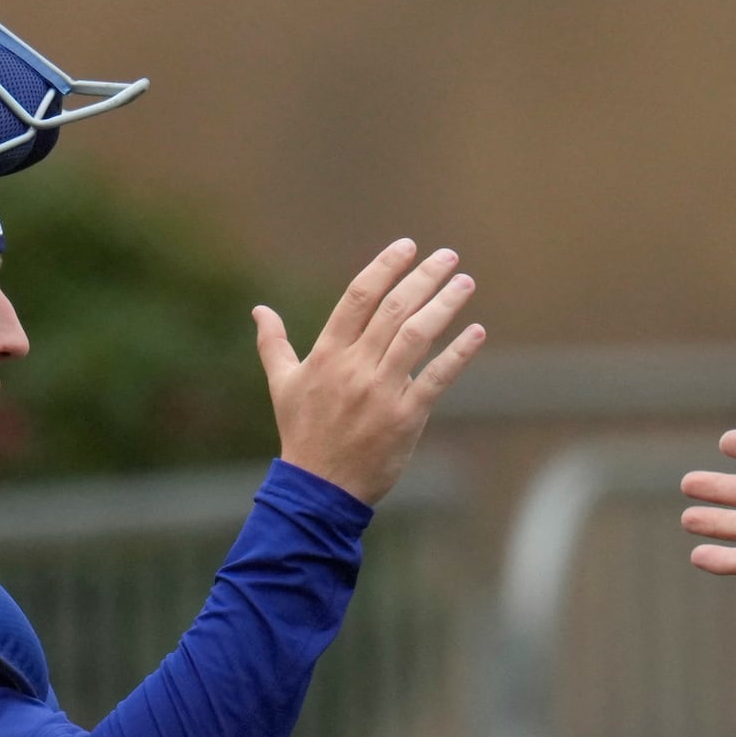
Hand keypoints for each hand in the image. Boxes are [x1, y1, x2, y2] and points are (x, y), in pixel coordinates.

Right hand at [254, 239, 484, 505]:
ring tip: (465, 283)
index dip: (384, 267)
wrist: (319, 489)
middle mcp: (354, 367)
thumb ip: (273, 344)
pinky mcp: (404, 417)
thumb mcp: (282, 385)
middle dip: (423, 278)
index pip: (357, 297)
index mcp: (326, 354)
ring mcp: (380, 392)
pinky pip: (436, 378)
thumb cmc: (302, 434)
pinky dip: (458, 354)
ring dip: (444, 306)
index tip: (407, 246)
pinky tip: (476, 332)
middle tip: (448, 256)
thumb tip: (259, 310)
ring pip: (416, 336)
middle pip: (393, 309)